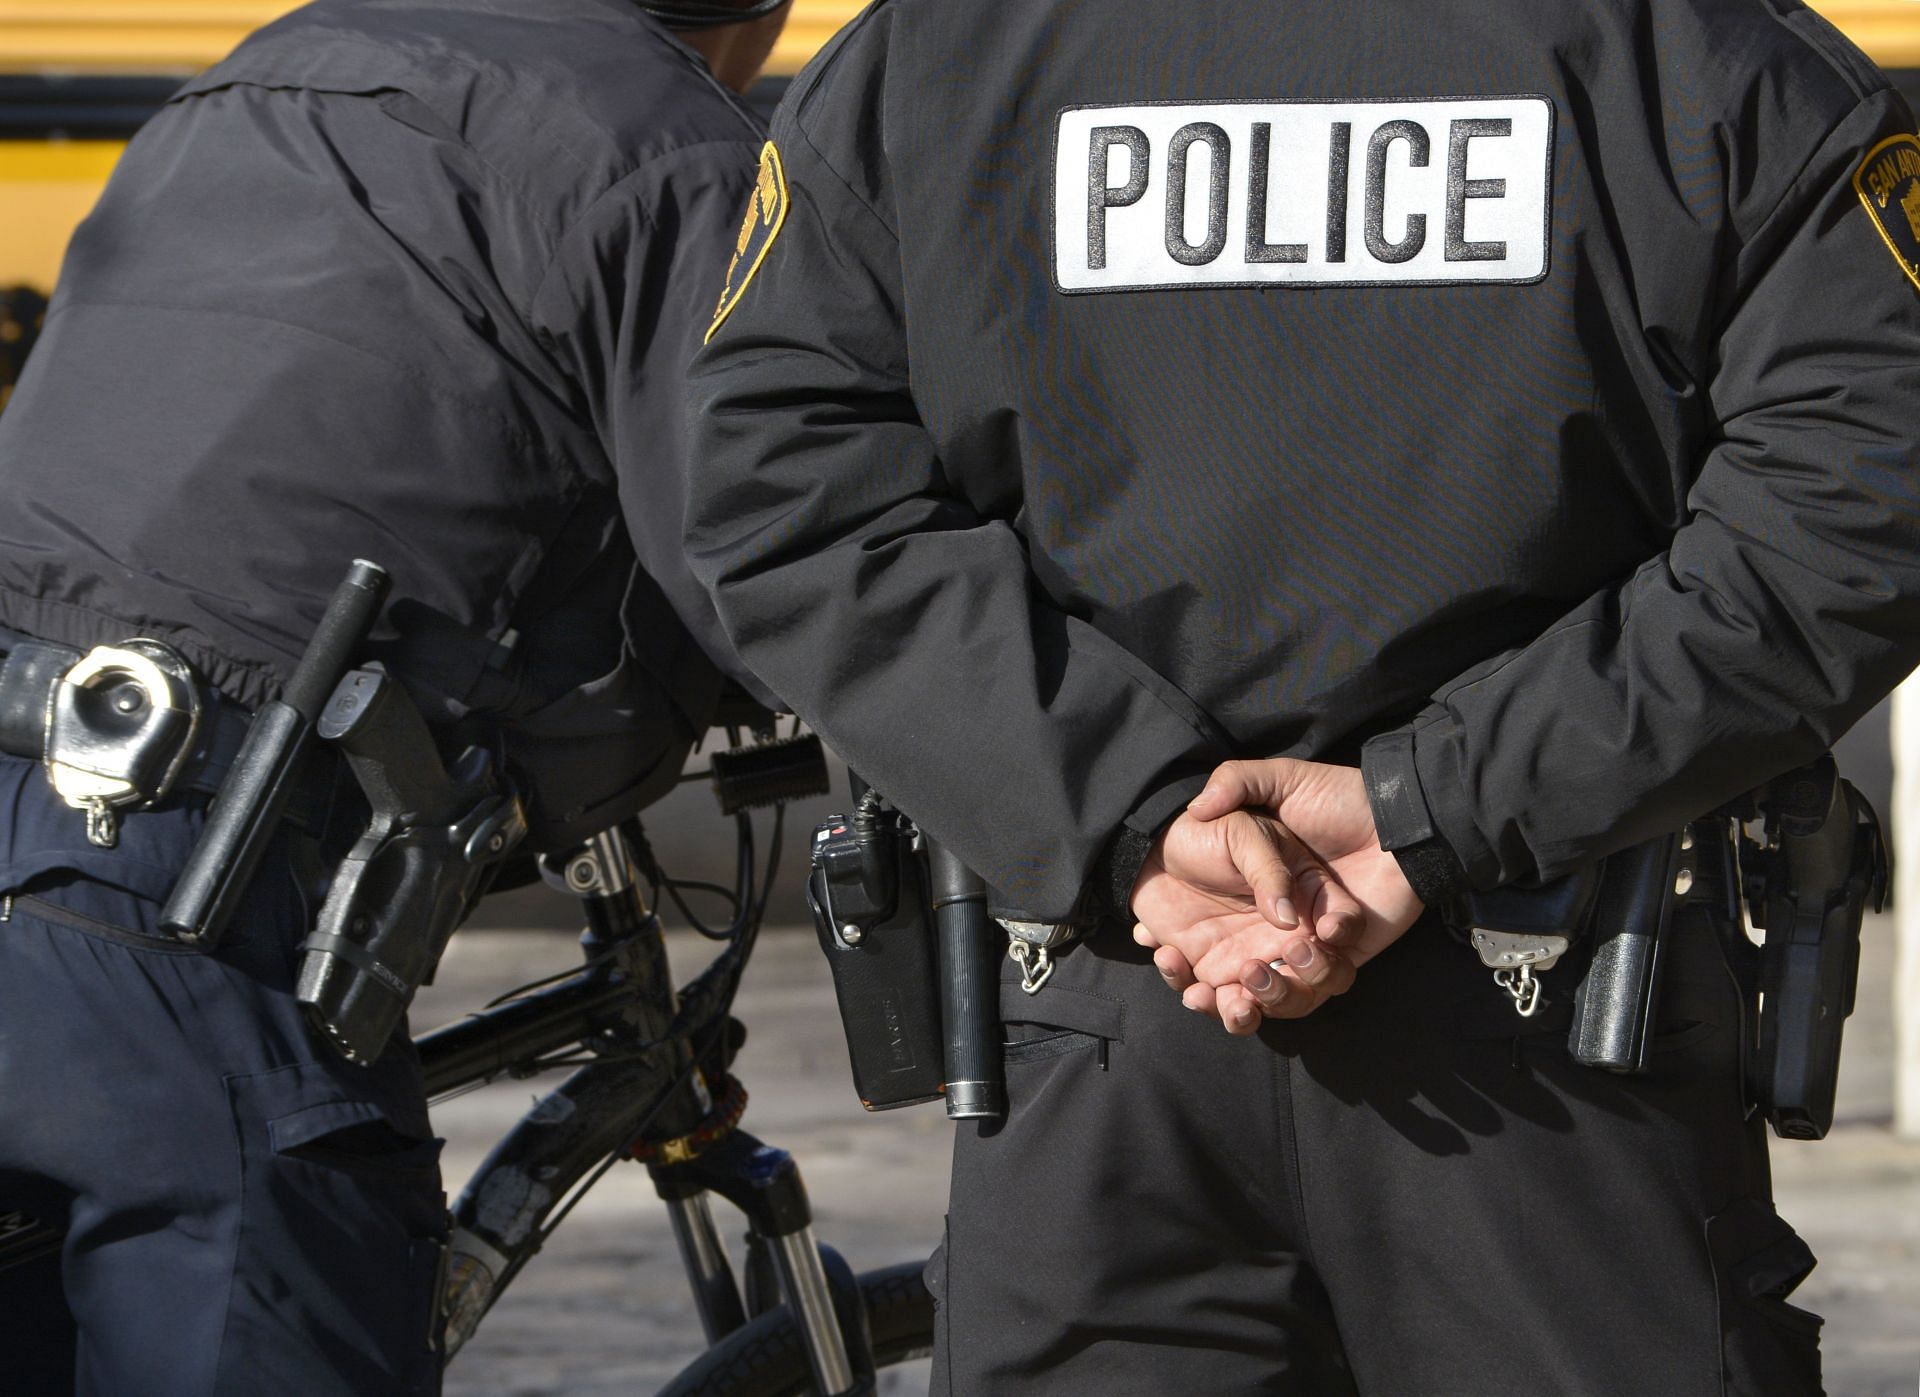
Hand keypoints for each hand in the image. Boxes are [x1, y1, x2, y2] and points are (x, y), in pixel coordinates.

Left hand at [1129, 804, 1365, 1032]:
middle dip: (1286, 993)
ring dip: (1241, 1014)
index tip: (1299, 946)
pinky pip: (1210, 999)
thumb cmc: (1212, 833)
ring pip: (1263, 1008)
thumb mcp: (1245, 836)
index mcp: (1307, 900)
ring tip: (1206, 995)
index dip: (1332, 952)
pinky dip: (1189, 990)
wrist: (1157, 843)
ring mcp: (1250, 960)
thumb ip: (1269, 872)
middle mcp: (1286, 939)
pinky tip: (1168, 954)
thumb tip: (1286, 918)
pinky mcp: (1210, 971)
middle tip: (1251, 970)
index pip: (1340, 935)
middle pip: (1310, 989)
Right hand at [1134, 759, 1425, 1031]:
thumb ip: (1235, 782)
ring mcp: (1314, 941)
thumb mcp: (1279, 778)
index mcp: (1256, 895)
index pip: (1210, 940)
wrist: (1399, 813)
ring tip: (1254, 973)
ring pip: (1282, 993)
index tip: (1167, 955)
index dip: (1183, 959)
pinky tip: (1301, 946)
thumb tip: (1195, 810)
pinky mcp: (1348, 952)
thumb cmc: (1338, 795)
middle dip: (1221, 998)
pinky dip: (1310, 980)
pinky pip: (1324, 985)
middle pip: (1240, 980)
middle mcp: (1279, 925)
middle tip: (1205, 990)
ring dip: (1266, 995)